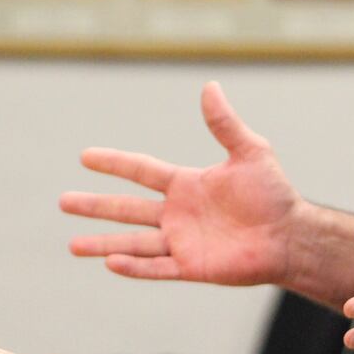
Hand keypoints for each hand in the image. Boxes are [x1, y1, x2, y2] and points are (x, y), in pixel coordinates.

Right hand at [60, 82, 300, 286]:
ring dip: (103, 243)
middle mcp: (178, 213)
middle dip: (95, 205)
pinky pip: (156, 267)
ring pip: (133, 242)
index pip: (141, 170)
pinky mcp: (191, 267)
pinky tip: (109, 263)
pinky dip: (133, 267)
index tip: (85, 156)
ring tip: (72, 244)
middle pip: (127, 208)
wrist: (291, 234)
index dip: (114, 162)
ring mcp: (182, 241)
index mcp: (186, 184)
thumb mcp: (249, 151)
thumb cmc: (274, 193)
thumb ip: (225, 124)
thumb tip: (210, 86)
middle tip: (62, 201)